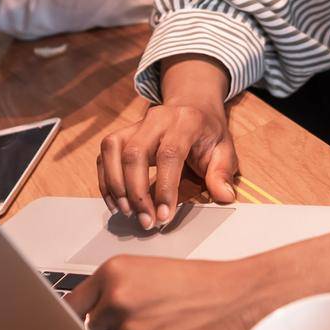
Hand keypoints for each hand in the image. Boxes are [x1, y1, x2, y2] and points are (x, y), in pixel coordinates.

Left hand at [66, 256, 266, 329]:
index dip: (73, 319)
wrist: (239, 300)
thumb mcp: (148, 271)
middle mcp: (118, 300)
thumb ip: (113, 290)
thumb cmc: (199, 284)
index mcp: (114, 272)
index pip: (71, 304)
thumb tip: (84, 317)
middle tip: (136, 329)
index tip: (71, 328)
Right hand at [98, 57, 236, 228]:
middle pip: (135, 152)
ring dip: (116, 186)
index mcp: (186, 121)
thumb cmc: (208, 134)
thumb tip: (224, 197)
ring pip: (114, 150)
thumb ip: (223, 173)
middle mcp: (157, 118)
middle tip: (146, 222)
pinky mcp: (122, 133)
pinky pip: (105, 154)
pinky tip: (117, 203)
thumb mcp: (224, 150)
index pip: (169, 153)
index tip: (164, 216)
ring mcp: (136, 124)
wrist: (193, 108)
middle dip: (137, 192)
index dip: (165, 187)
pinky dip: (107, 181)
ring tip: (128, 213)